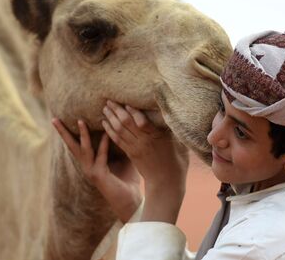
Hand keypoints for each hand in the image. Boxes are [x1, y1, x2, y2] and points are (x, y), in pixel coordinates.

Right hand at [52, 118, 141, 222]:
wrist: (132, 201)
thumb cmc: (128, 180)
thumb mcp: (123, 157)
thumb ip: (119, 143)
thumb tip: (123, 125)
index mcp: (90, 162)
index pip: (77, 144)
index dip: (70, 131)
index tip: (62, 118)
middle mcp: (87, 166)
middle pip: (72, 145)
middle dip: (63, 132)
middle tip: (54, 119)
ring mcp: (91, 171)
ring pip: (83, 149)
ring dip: (82, 134)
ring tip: (80, 121)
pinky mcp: (99, 175)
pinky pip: (101, 156)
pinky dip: (104, 144)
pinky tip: (107, 133)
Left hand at [102, 101, 188, 223]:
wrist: (166, 183)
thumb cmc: (177, 162)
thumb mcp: (179, 144)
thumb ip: (172, 130)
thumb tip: (172, 115)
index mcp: (157, 138)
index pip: (142, 122)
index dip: (133, 112)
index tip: (126, 102)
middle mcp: (144, 142)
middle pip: (126, 123)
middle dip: (117, 111)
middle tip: (109, 100)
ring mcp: (136, 148)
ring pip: (119, 131)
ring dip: (111, 118)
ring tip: (105, 108)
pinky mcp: (131, 154)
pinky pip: (117, 140)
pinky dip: (110, 130)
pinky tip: (105, 123)